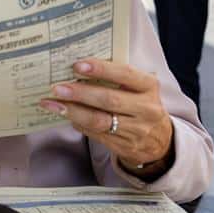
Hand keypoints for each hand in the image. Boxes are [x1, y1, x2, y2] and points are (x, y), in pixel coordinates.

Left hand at [39, 60, 173, 171]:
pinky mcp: (125, 146)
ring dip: (73, 111)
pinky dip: (78, 124)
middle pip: (109, 100)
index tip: (78, 65)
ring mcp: (137, 130)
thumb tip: (78, 69)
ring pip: (99, 120)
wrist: (160, 140)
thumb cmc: (141, 104)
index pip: (125, 75)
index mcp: (149, 87)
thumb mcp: (139, 88)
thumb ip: (117, 78)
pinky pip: (97, 134)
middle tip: (58, 88)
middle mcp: (146, 109)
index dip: (101, 69)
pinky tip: (66, 116)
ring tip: (53, 104)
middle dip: (80, 93)